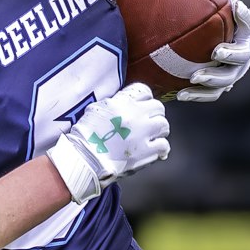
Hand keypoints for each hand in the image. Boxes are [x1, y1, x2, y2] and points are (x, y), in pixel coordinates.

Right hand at [48, 82, 169, 205]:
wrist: (85, 158)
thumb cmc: (86, 137)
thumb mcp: (96, 110)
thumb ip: (113, 103)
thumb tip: (122, 103)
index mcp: (122, 103)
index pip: (144, 91)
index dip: (145, 99)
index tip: (144, 106)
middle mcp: (135, 115)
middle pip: (158, 108)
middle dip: (154, 115)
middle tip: (149, 124)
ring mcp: (142, 133)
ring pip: (164, 125)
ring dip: (160, 131)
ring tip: (153, 137)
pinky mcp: (146, 151)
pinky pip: (164, 145)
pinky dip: (162, 148)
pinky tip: (156, 151)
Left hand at [177, 0, 249, 102]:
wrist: (210, 55)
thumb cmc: (215, 27)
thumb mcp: (219, 9)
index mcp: (243, 36)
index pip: (247, 25)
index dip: (244, 17)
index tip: (236, 6)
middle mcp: (241, 58)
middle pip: (241, 58)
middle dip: (230, 54)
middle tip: (215, 51)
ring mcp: (231, 76)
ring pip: (225, 81)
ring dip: (211, 79)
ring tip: (194, 76)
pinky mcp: (217, 90)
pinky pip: (209, 96)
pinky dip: (197, 96)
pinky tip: (180, 95)